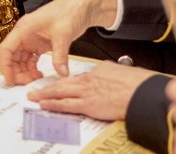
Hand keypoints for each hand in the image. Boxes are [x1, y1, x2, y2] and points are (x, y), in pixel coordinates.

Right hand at [0, 0, 119, 83]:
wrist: (81, 6)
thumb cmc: (69, 11)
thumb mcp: (63, 34)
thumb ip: (60, 55)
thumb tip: (61, 73)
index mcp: (24, 28)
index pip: (6, 49)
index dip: (5, 66)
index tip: (11, 80)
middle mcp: (25, 34)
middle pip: (12, 57)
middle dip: (17, 72)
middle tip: (27, 83)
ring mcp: (32, 39)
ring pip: (21, 59)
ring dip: (25, 71)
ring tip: (35, 80)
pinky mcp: (40, 43)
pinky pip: (31, 59)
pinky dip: (32, 68)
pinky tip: (39, 74)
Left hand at [27, 60, 154, 120]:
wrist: (142, 92)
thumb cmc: (137, 84)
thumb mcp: (122, 72)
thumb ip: (111, 74)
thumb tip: (108, 76)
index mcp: (98, 70)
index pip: (79, 78)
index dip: (68, 83)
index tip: (60, 86)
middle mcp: (90, 79)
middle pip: (64, 82)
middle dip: (49, 86)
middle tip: (35, 88)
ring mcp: (88, 92)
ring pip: (61, 92)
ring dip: (45, 94)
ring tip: (33, 96)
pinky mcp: (88, 104)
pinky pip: (66, 104)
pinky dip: (53, 104)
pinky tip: (44, 104)